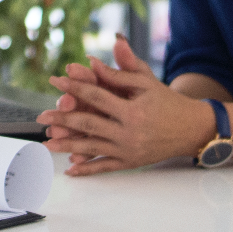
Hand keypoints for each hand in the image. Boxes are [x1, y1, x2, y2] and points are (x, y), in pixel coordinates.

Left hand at [39, 35, 215, 175]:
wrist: (191, 129)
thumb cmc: (167, 101)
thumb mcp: (146, 81)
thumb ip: (119, 70)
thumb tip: (91, 61)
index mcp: (133, 109)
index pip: (97, 95)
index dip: (74, 87)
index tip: (56, 81)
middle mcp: (129, 132)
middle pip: (88, 124)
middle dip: (62, 120)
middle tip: (41, 117)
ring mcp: (128, 150)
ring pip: (91, 148)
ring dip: (67, 146)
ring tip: (46, 143)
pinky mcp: (130, 163)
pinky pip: (104, 168)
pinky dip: (87, 170)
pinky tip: (70, 170)